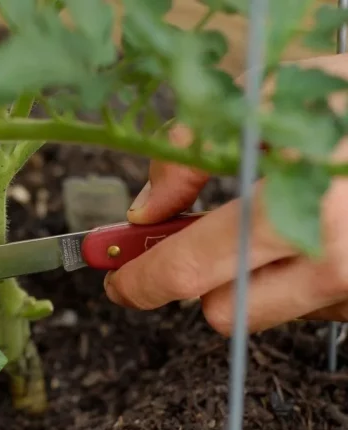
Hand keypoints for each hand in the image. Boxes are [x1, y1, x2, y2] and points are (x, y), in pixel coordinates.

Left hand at [103, 55, 347, 334]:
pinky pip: (313, 307)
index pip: (190, 269)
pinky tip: (314, 235)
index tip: (119, 282)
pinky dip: (297, 278)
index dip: (142, 280)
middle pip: (221, 313)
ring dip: (251, 279)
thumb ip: (196, 154)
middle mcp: (334, 263)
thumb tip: (147, 209)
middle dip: (196, 282)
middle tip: (189, 247)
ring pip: (266, 313)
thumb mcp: (277, 98)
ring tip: (274, 223)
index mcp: (298, 206)